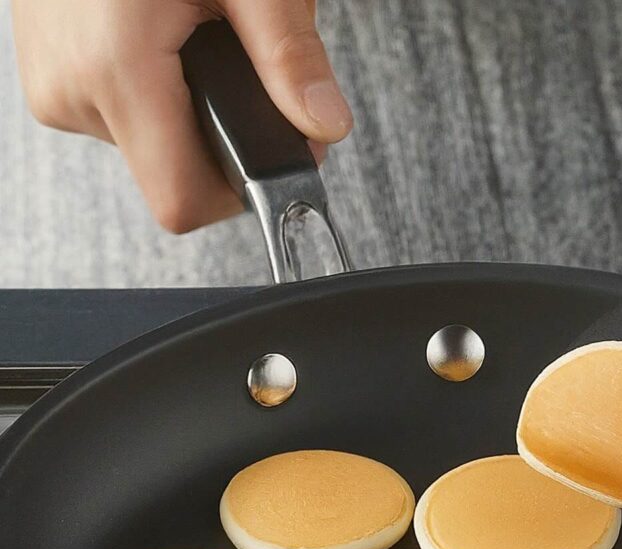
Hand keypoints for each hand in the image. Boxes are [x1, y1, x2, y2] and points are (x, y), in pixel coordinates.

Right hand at [11, 0, 351, 232]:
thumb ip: (288, 54)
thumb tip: (326, 124)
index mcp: (115, 70)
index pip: (184, 201)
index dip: (242, 189)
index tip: (279, 147)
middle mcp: (71, 90)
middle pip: (175, 175)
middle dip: (225, 134)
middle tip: (243, 62)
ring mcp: (54, 85)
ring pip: (152, 147)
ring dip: (192, 108)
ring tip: (196, 31)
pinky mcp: (51, 74)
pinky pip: (123, 115)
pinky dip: (160, 89)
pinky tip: (166, 34)